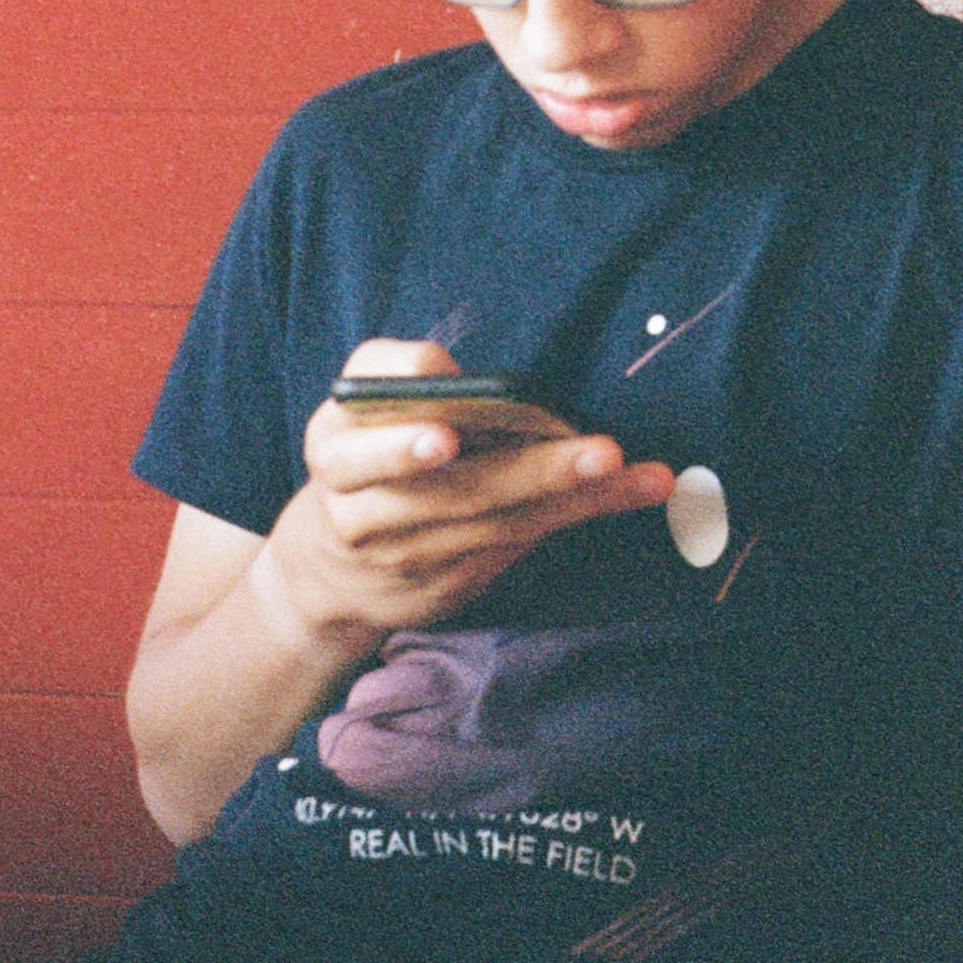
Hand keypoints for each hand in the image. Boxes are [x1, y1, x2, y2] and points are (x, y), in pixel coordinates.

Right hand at [253, 338, 673, 648]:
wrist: (330, 574)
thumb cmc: (360, 461)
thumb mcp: (355, 413)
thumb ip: (398, 379)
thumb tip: (458, 375)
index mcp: (333, 451)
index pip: (361, 446)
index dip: (401, 445)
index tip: (447, 434)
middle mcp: (362, 513)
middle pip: (452, 491)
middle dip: (530, 471)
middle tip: (598, 452)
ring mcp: (408, 558)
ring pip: (497, 524)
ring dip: (574, 497)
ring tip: (632, 472)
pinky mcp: (446, 586)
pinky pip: (514, 548)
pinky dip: (569, 517)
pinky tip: (619, 495)